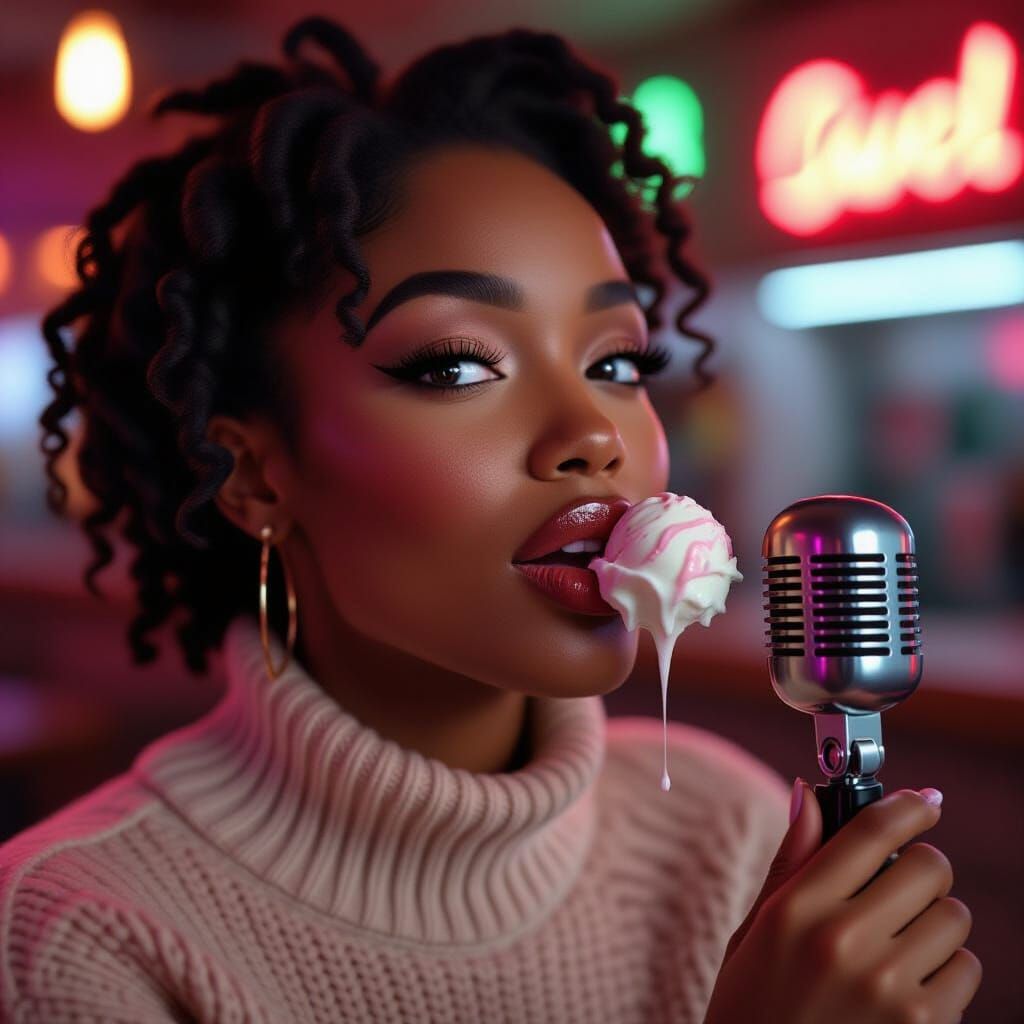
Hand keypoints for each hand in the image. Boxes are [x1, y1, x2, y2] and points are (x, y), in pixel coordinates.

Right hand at [704, 782, 981, 1023]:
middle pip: (927, 867)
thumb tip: (808, 794)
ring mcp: (887, 986)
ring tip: (901, 941)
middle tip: (903, 883)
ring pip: (954, 917)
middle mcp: (843, 941)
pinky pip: (966, 969)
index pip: (870, 832)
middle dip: (922, 867)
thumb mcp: (757, 927)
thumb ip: (792, 860)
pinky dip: (948, 970)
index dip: (907, 806)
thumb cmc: (754, 1003)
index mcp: (796, 909)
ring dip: (935, 921)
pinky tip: (910, 982)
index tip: (924, 801)